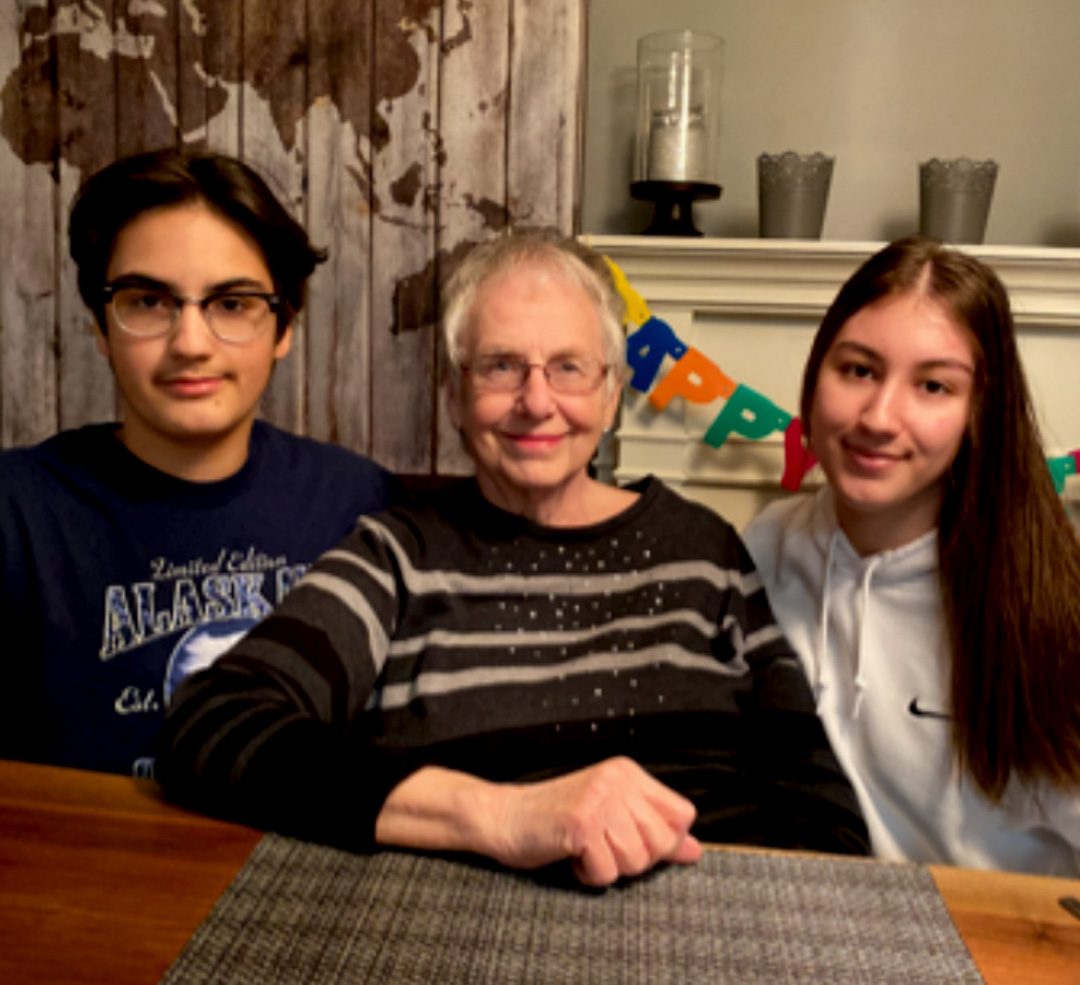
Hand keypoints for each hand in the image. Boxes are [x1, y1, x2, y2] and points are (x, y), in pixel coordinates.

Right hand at [490, 757, 702, 886]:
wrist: (503, 817)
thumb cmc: (556, 821)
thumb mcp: (611, 819)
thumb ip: (654, 831)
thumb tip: (695, 849)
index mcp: (629, 774)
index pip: (682, 815)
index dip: (665, 841)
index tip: (633, 841)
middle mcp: (619, 780)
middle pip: (662, 842)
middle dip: (634, 859)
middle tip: (602, 847)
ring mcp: (600, 799)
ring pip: (636, 861)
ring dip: (608, 867)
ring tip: (583, 848)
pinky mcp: (581, 822)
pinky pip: (607, 872)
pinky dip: (588, 875)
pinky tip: (569, 855)